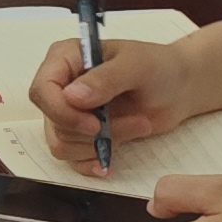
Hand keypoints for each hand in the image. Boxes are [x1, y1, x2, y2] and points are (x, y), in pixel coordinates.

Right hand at [30, 34, 206, 167]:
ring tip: (138, 127)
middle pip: (54, 122)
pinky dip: (92, 162)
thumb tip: (72, 96)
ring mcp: (70, 111)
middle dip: (93, 131)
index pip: (42, 90)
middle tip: (136, 123)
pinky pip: (71, 158)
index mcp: (65, 58)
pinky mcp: (81, 134)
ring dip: (101, 144)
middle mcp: (61, 85)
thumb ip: (106, 78)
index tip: (94, 124)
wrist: (179, 88)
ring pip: (62, 143)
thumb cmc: (159, 67)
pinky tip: (110, 161)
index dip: (61, 112)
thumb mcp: (137, 65)